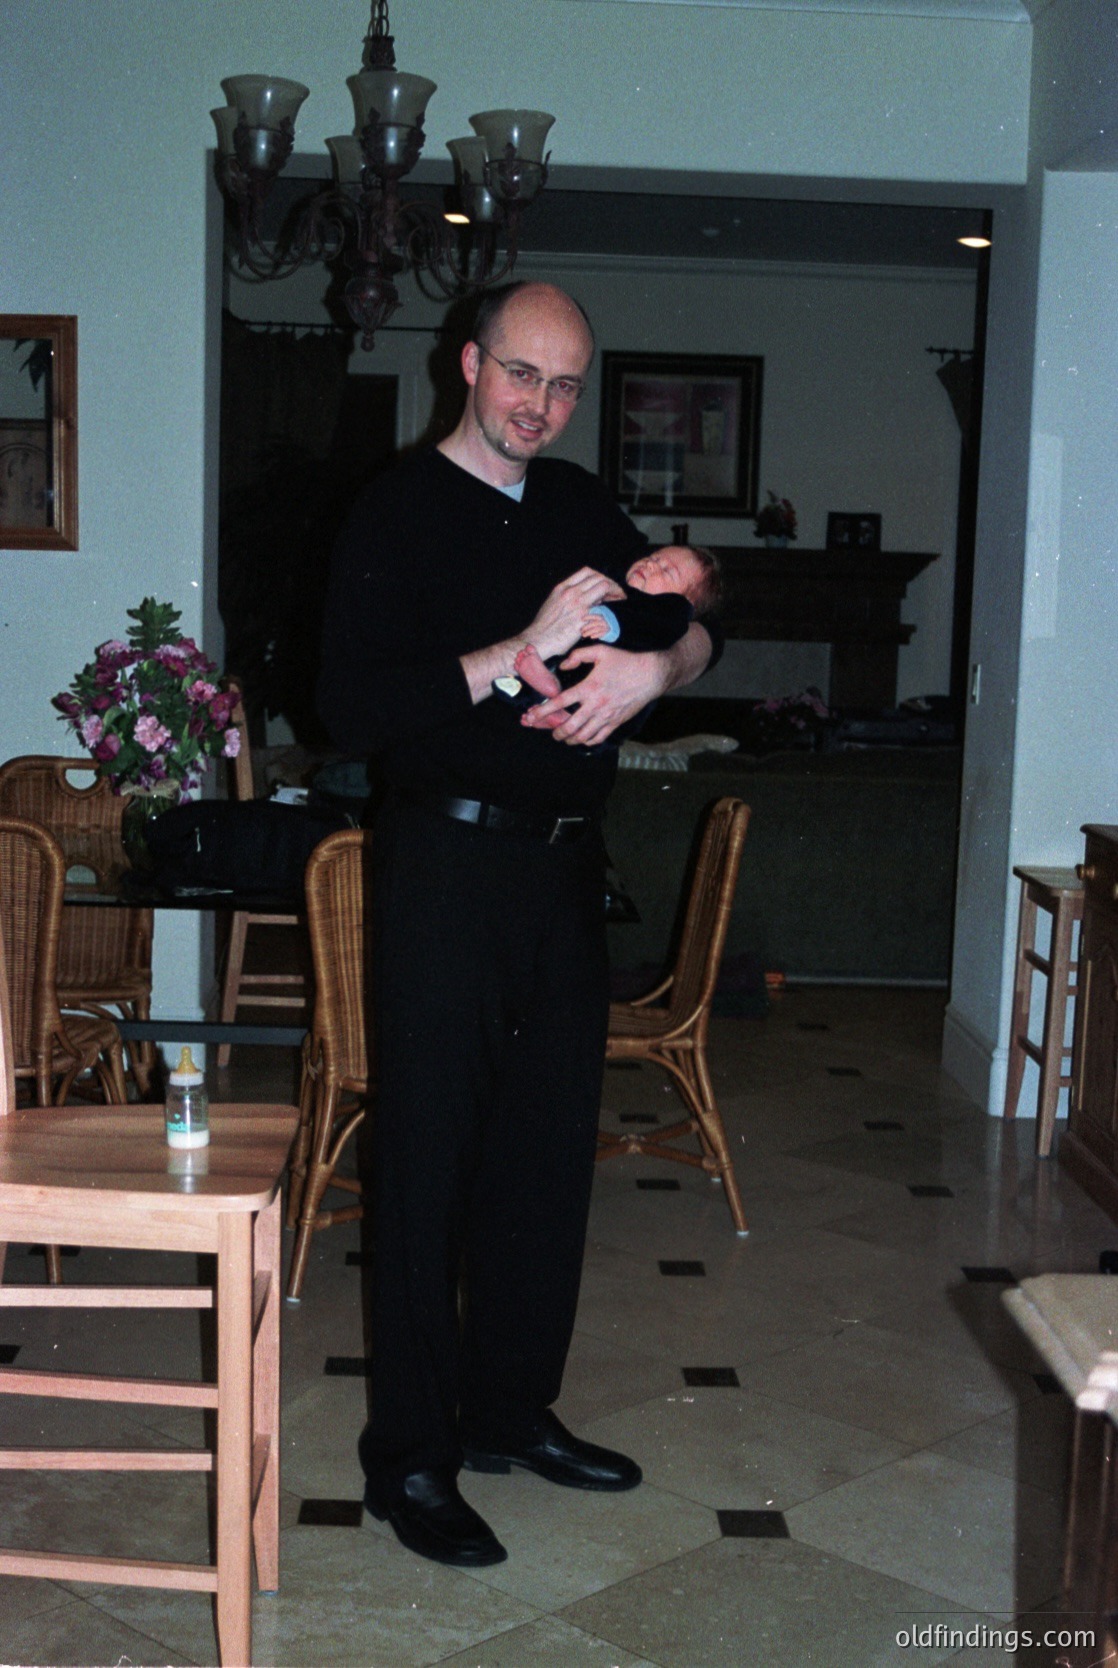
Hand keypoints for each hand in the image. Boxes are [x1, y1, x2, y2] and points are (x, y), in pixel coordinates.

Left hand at [520, 643, 671, 746]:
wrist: (650, 675)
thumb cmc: (625, 661)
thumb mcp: (600, 651)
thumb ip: (578, 656)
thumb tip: (563, 666)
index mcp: (588, 688)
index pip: (560, 703)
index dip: (543, 711)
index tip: (532, 716)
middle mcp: (595, 705)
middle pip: (569, 726)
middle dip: (556, 732)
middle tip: (551, 732)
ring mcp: (606, 716)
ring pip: (583, 736)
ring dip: (570, 739)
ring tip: (564, 738)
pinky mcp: (616, 722)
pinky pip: (598, 738)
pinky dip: (587, 742)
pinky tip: (582, 739)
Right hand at [523, 568, 616, 661]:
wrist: (538, 640)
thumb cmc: (544, 626)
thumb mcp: (553, 602)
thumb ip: (568, 595)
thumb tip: (585, 595)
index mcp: (562, 587)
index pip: (587, 572)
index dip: (600, 577)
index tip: (604, 585)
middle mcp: (571, 592)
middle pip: (598, 577)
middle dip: (611, 584)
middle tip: (616, 594)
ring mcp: (578, 604)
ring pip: (604, 587)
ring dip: (614, 592)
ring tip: (617, 601)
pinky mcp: (584, 617)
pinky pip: (603, 605)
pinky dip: (610, 607)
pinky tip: (610, 613)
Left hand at [580, 612, 611, 640]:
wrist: (611, 627)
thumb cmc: (601, 622)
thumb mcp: (598, 618)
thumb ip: (593, 617)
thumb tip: (583, 617)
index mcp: (602, 616)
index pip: (595, 616)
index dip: (588, 617)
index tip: (582, 619)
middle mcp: (604, 621)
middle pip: (594, 623)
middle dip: (586, 627)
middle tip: (581, 630)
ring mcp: (606, 627)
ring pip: (597, 629)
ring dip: (589, 632)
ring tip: (583, 635)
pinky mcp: (607, 632)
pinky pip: (601, 634)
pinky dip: (596, 635)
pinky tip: (591, 637)